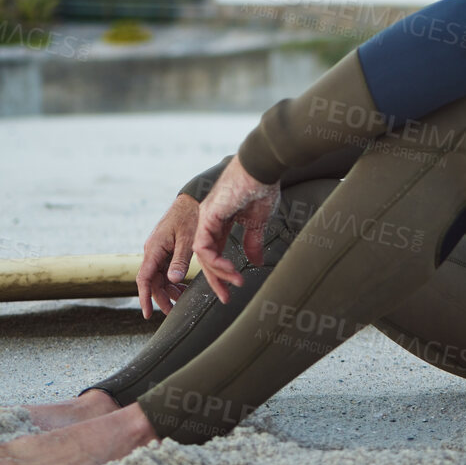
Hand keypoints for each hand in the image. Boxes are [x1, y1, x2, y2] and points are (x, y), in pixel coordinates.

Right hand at [135, 193, 201, 318]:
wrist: (192, 199)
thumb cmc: (189, 216)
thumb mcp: (187, 239)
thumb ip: (179, 260)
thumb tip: (173, 279)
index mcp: (154, 248)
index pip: (144, 279)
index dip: (145, 298)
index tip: (147, 314)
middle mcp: (153, 251)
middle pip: (152, 282)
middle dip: (161, 298)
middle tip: (174, 312)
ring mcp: (159, 251)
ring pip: (159, 278)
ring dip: (169, 290)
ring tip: (184, 298)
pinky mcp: (166, 250)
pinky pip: (165, 270)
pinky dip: (173, 280)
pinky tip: (183, 286)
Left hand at [193, 159, 280, 303]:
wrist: (261, 167)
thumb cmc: (261, 186)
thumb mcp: (258, 221)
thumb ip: (253, 241)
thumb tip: (255, 261)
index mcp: (221, 220)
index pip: (216, 251)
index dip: (223, 272)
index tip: (233, 287)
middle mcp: (210, 220)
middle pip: (207, 257)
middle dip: (216, 279)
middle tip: (225, 297)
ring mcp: (206, 218)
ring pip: (203, 255)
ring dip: (218, 272)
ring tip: (233, 283)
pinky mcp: (207, 216)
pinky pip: (204, 246)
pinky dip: (215, 261)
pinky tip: (228, 269)